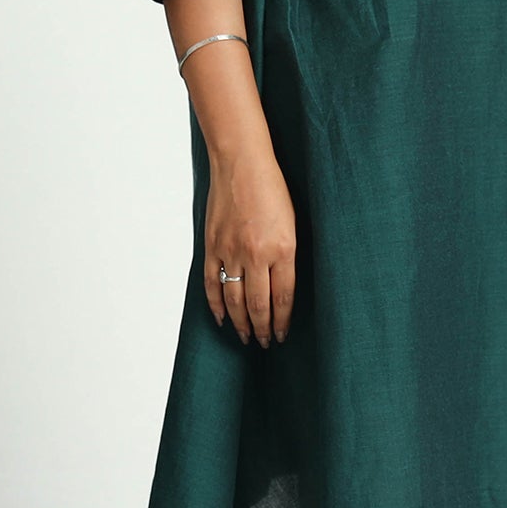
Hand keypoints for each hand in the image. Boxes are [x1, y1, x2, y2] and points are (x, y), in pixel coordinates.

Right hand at [204, 147, 296, 346]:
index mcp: (283, 249)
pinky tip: (223, 318)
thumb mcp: (293, 222)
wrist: (241, 164)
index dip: (282, 321)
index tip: (282, 335)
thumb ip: (288, 255)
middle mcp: (256, 254)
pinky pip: (212, 284)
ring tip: (246, 337)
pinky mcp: (212, 247)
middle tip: (264, 343)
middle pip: (259, 305)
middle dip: (262, 329)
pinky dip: (216, 305)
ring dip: (241, 323)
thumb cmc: (272, 189)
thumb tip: (284, 287)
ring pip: (235, 300)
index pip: (283, 297)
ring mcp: (231, 252)